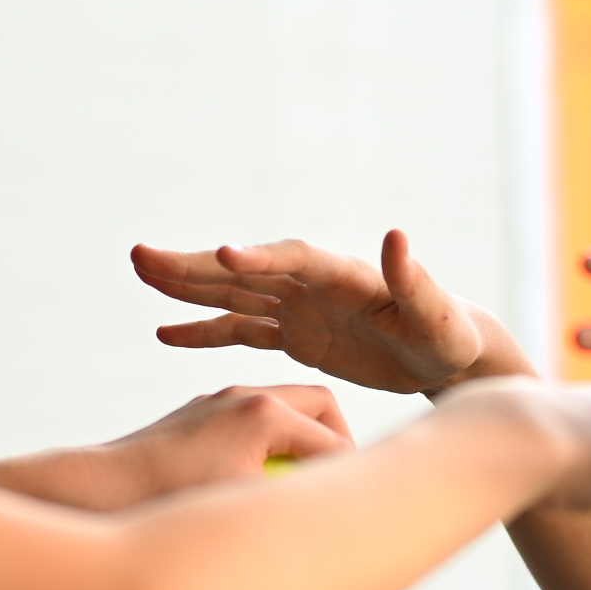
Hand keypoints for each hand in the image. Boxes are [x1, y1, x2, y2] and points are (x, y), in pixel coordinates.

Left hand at [102, 384, 353, 500]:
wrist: (98, 490)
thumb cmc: (170, 505)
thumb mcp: (242, 512)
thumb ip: (293, 506)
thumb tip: (335, 525)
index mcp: (266, 415)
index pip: (336, 443)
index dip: (354, 478)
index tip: (358, 511)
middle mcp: (245, 397)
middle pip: (321, 404)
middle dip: (338, 441)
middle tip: (338, 484)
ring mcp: (219, 402)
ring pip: (285, 408)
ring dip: (302, 439)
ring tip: (301, 486)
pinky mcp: (198, 415)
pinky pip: (251, 419)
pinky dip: (268, 443)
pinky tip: (254, 482)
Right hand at [132, 230, 528, 394]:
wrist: (446, 353)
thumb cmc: (448, 335)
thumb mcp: (438, 316)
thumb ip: (416, 280)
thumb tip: (397, 236)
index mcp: (344, 274)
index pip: (293, 259)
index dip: (259, 257)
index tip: (221, 252)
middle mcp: (313, 283)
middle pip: (245, 270)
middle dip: (195, 264)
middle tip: (142, 257)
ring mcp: (299, 307)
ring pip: (233, 295)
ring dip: (188, 286)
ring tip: (142, 274)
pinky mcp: (294, 334)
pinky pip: (241, 331)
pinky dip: (205, 331)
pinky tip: (165, 331)